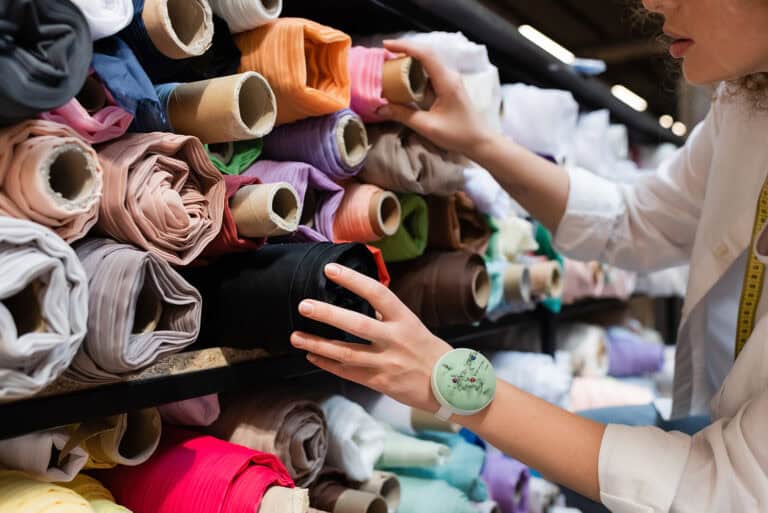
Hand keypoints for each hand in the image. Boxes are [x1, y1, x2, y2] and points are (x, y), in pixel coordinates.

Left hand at [290, 263, 453, 412]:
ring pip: (347, 353)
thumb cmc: (427, 350)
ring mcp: (387, 363)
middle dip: (327, 315)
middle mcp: (395, 339)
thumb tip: (359, 298)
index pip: (377, 293)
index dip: (353, 280)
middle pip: (357, 324)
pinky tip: (311, 357)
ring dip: (318, 345)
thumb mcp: (412, 325)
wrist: (448, 385)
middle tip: (304, 305)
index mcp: (405, 320)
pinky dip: (328, 364)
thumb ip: (386, 314)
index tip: (330, 269)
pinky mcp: (380, 382)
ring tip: (296, 337)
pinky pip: (348, 372)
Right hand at [377, 39, 493, 156]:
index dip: (405, 46)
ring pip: (427, 63)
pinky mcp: (448, 87)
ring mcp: (450, 80)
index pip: (425, 55)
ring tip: (389, 65)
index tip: (386, 45)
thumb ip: (402, 115)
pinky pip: (429, 73)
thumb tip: (379, 108)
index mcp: (446, 81)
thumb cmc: (457, 134)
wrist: (480, 141)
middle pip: (425, 54)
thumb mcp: (427, 126)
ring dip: (409, 61)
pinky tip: (403, 79)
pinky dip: (415, 72)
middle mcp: (449, 75)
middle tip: (384, 56)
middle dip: (404, 51)